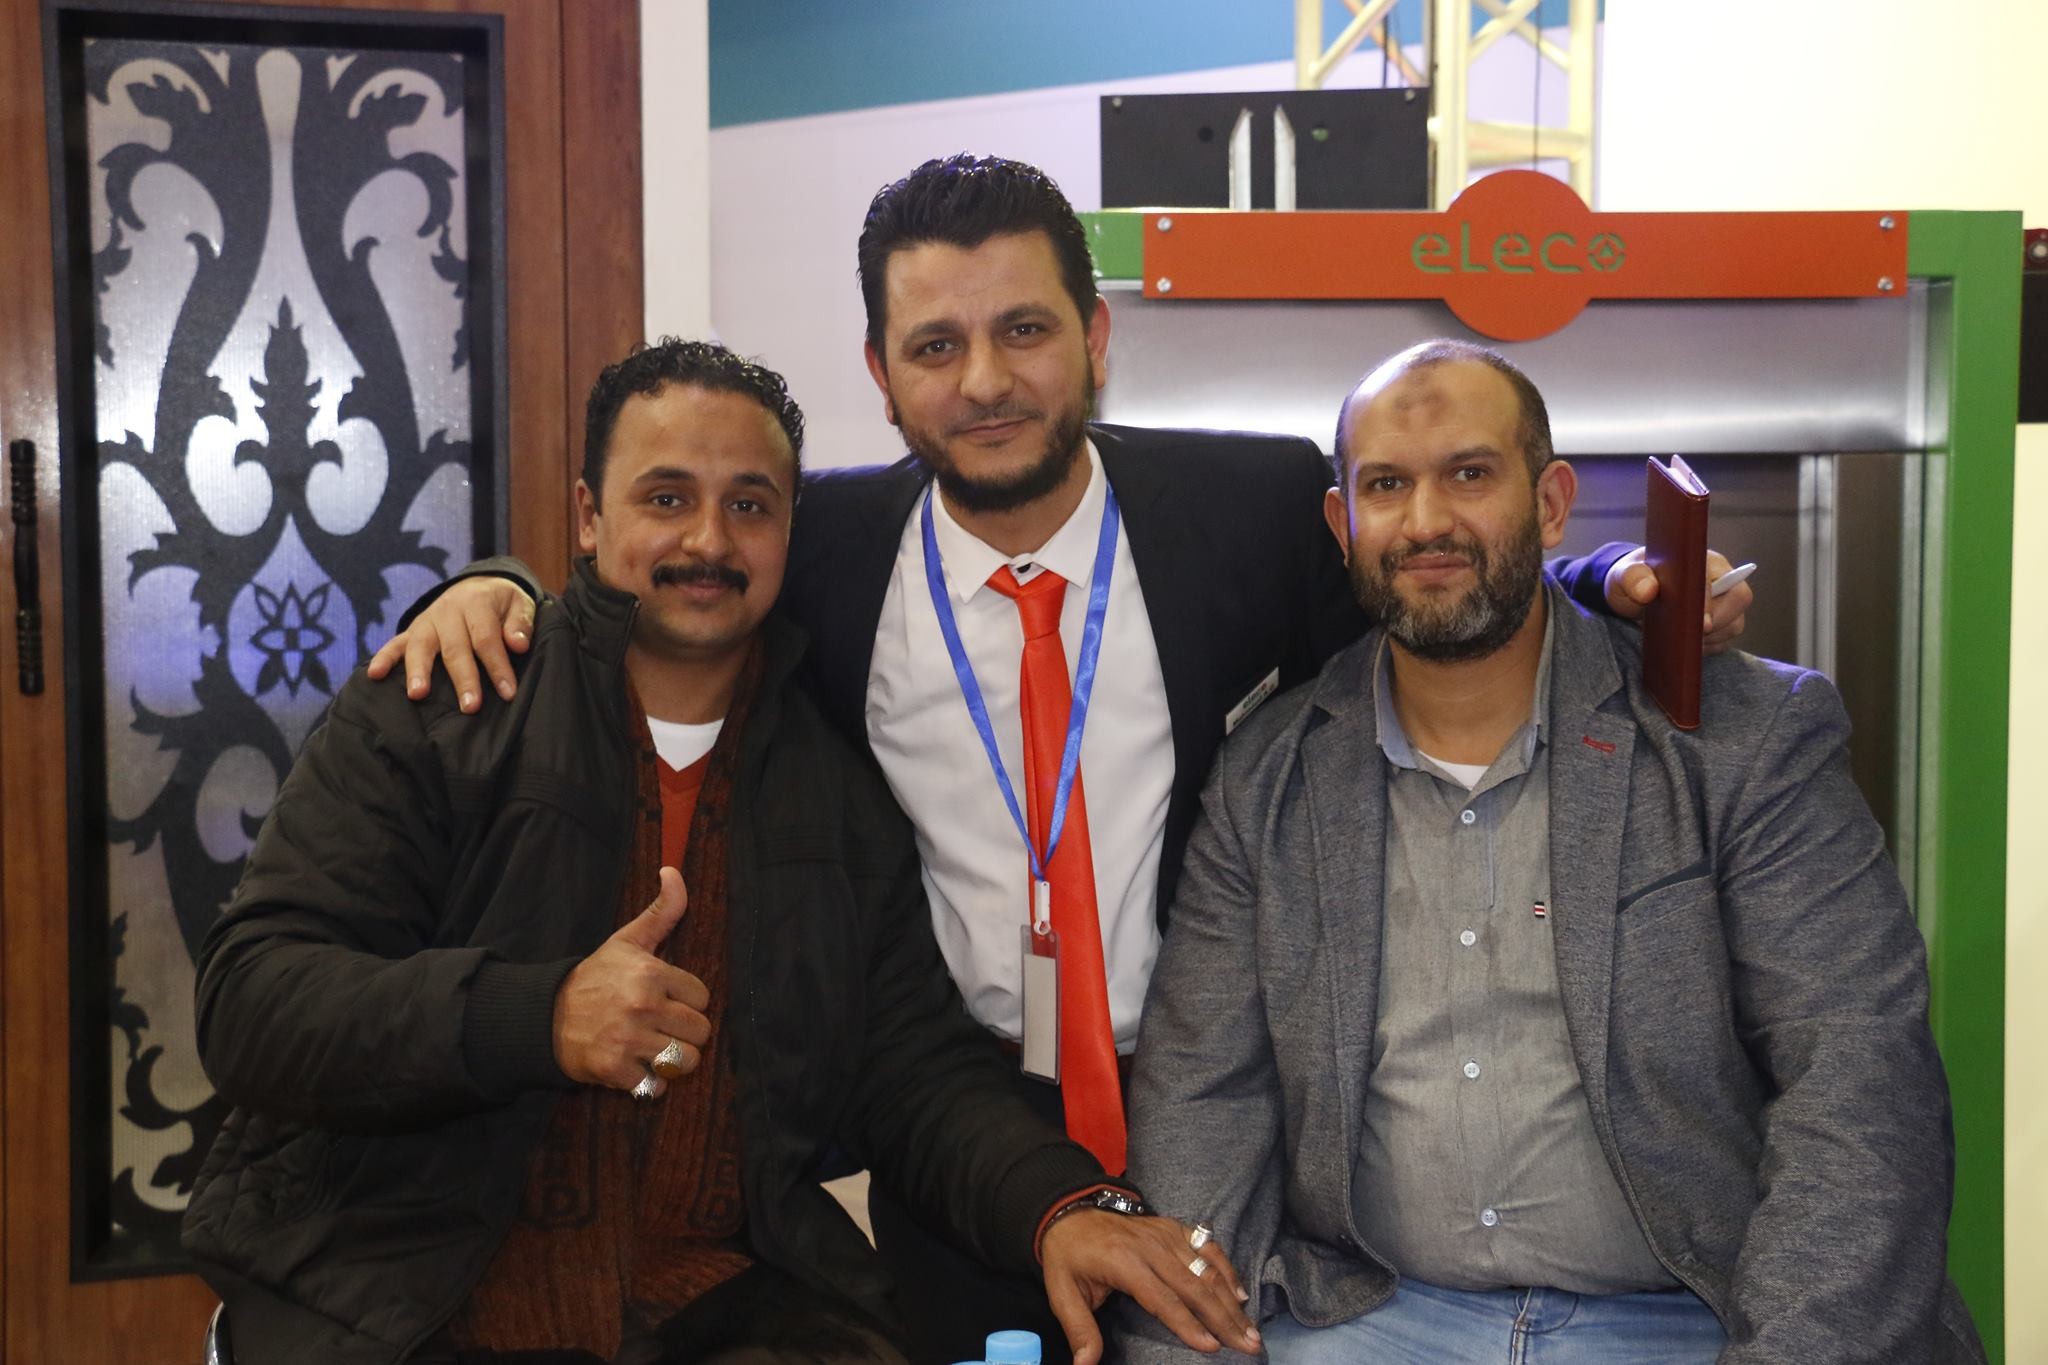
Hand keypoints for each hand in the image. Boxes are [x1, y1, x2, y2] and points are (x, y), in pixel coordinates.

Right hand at [365, 577, 536, 713]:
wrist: (478, 584)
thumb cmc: (502, 603)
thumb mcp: (520, 603)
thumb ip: (520, 623)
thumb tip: (518, 644)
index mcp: (476, 603)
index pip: (487, 638)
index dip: (497, 666)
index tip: (508, 693)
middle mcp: (448, 611)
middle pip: (455, 648)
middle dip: (463, 678)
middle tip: (470, 706)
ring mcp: (427, 620)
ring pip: (421, 646)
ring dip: (418, 671)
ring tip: (418, 695)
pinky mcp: (413, 630)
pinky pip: (395, 643)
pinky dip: (384, 658)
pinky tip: (374, 675)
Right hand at [552, 868, 710, 1096]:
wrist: (544, 1016)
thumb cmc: (594, 978)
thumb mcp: (627, 941)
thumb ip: (661, 910)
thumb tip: (673, 870)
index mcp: (651, 973)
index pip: (702, 997)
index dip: (688, 1002)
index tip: (668, 1001)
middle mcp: (643, 1005)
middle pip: (701, 1031)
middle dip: (685, 1033)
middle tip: (663, 1029)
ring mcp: (629, 1039)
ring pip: (686, 1061)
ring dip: (674, 1061)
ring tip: (655, 1050)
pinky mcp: (615, 1070)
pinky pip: (656, 1086)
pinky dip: (649, 1083)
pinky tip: (636, 1067)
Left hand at [1040, 1210, 1259, 1363]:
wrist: (1070, 1213)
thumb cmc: (1069, 1258)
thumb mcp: (1062, 1293)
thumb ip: (1079, 1330)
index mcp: (1124, 1262)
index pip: (1163, 1299)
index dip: (1188, 1324)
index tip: (1212, 1347)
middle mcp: (1151, 1246)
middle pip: (1194, 1286)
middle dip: (1223, 1319)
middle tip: (1249, 1346)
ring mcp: (1165, 1234)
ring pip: (1206, 1269)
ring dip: (1231, 1301)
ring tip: (1251, 1329)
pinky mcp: (1173, 1227)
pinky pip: (1206, 1246)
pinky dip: (1226, 1269)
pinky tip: (1240, 1293)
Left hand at [1603, 546, 1752, 654]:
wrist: (1632, 594)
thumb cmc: (1632, 580)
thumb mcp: (1624, 576)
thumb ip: (1632, 578)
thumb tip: (1648, 590)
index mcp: (1700, 559)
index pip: (1716, 579)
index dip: (1709, 603)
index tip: (1700, 624)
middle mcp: (1720, 576)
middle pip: (1739, 599)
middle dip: (1717, 622)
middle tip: (1687, 633)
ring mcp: (1724, 600)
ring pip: (1735, 623)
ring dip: (1712, 638)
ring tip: (1682, 638)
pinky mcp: (1722, 621)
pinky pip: (1727, 639)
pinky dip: (1710, 647)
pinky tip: (1687, 645)